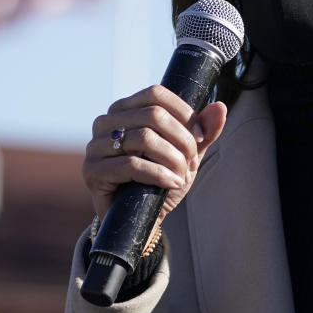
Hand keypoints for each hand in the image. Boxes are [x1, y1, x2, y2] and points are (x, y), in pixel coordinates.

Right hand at [81, 85, 226, 218]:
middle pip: (153, 115)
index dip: (183, 113)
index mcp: (125, 109)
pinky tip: (172, 184)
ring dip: (172, 160)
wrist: (141, 218)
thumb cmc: (161, 180)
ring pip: (144, 138)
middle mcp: (105, 122)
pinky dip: (159, 174)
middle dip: (182, 141)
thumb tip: (220, 107)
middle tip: (192, 163)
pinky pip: (131, 164)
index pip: (156, 94)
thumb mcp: (187, 154)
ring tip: (182, 176)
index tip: (200, 137)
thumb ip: (204, 131)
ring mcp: (95, 146)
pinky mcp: (92, 171)